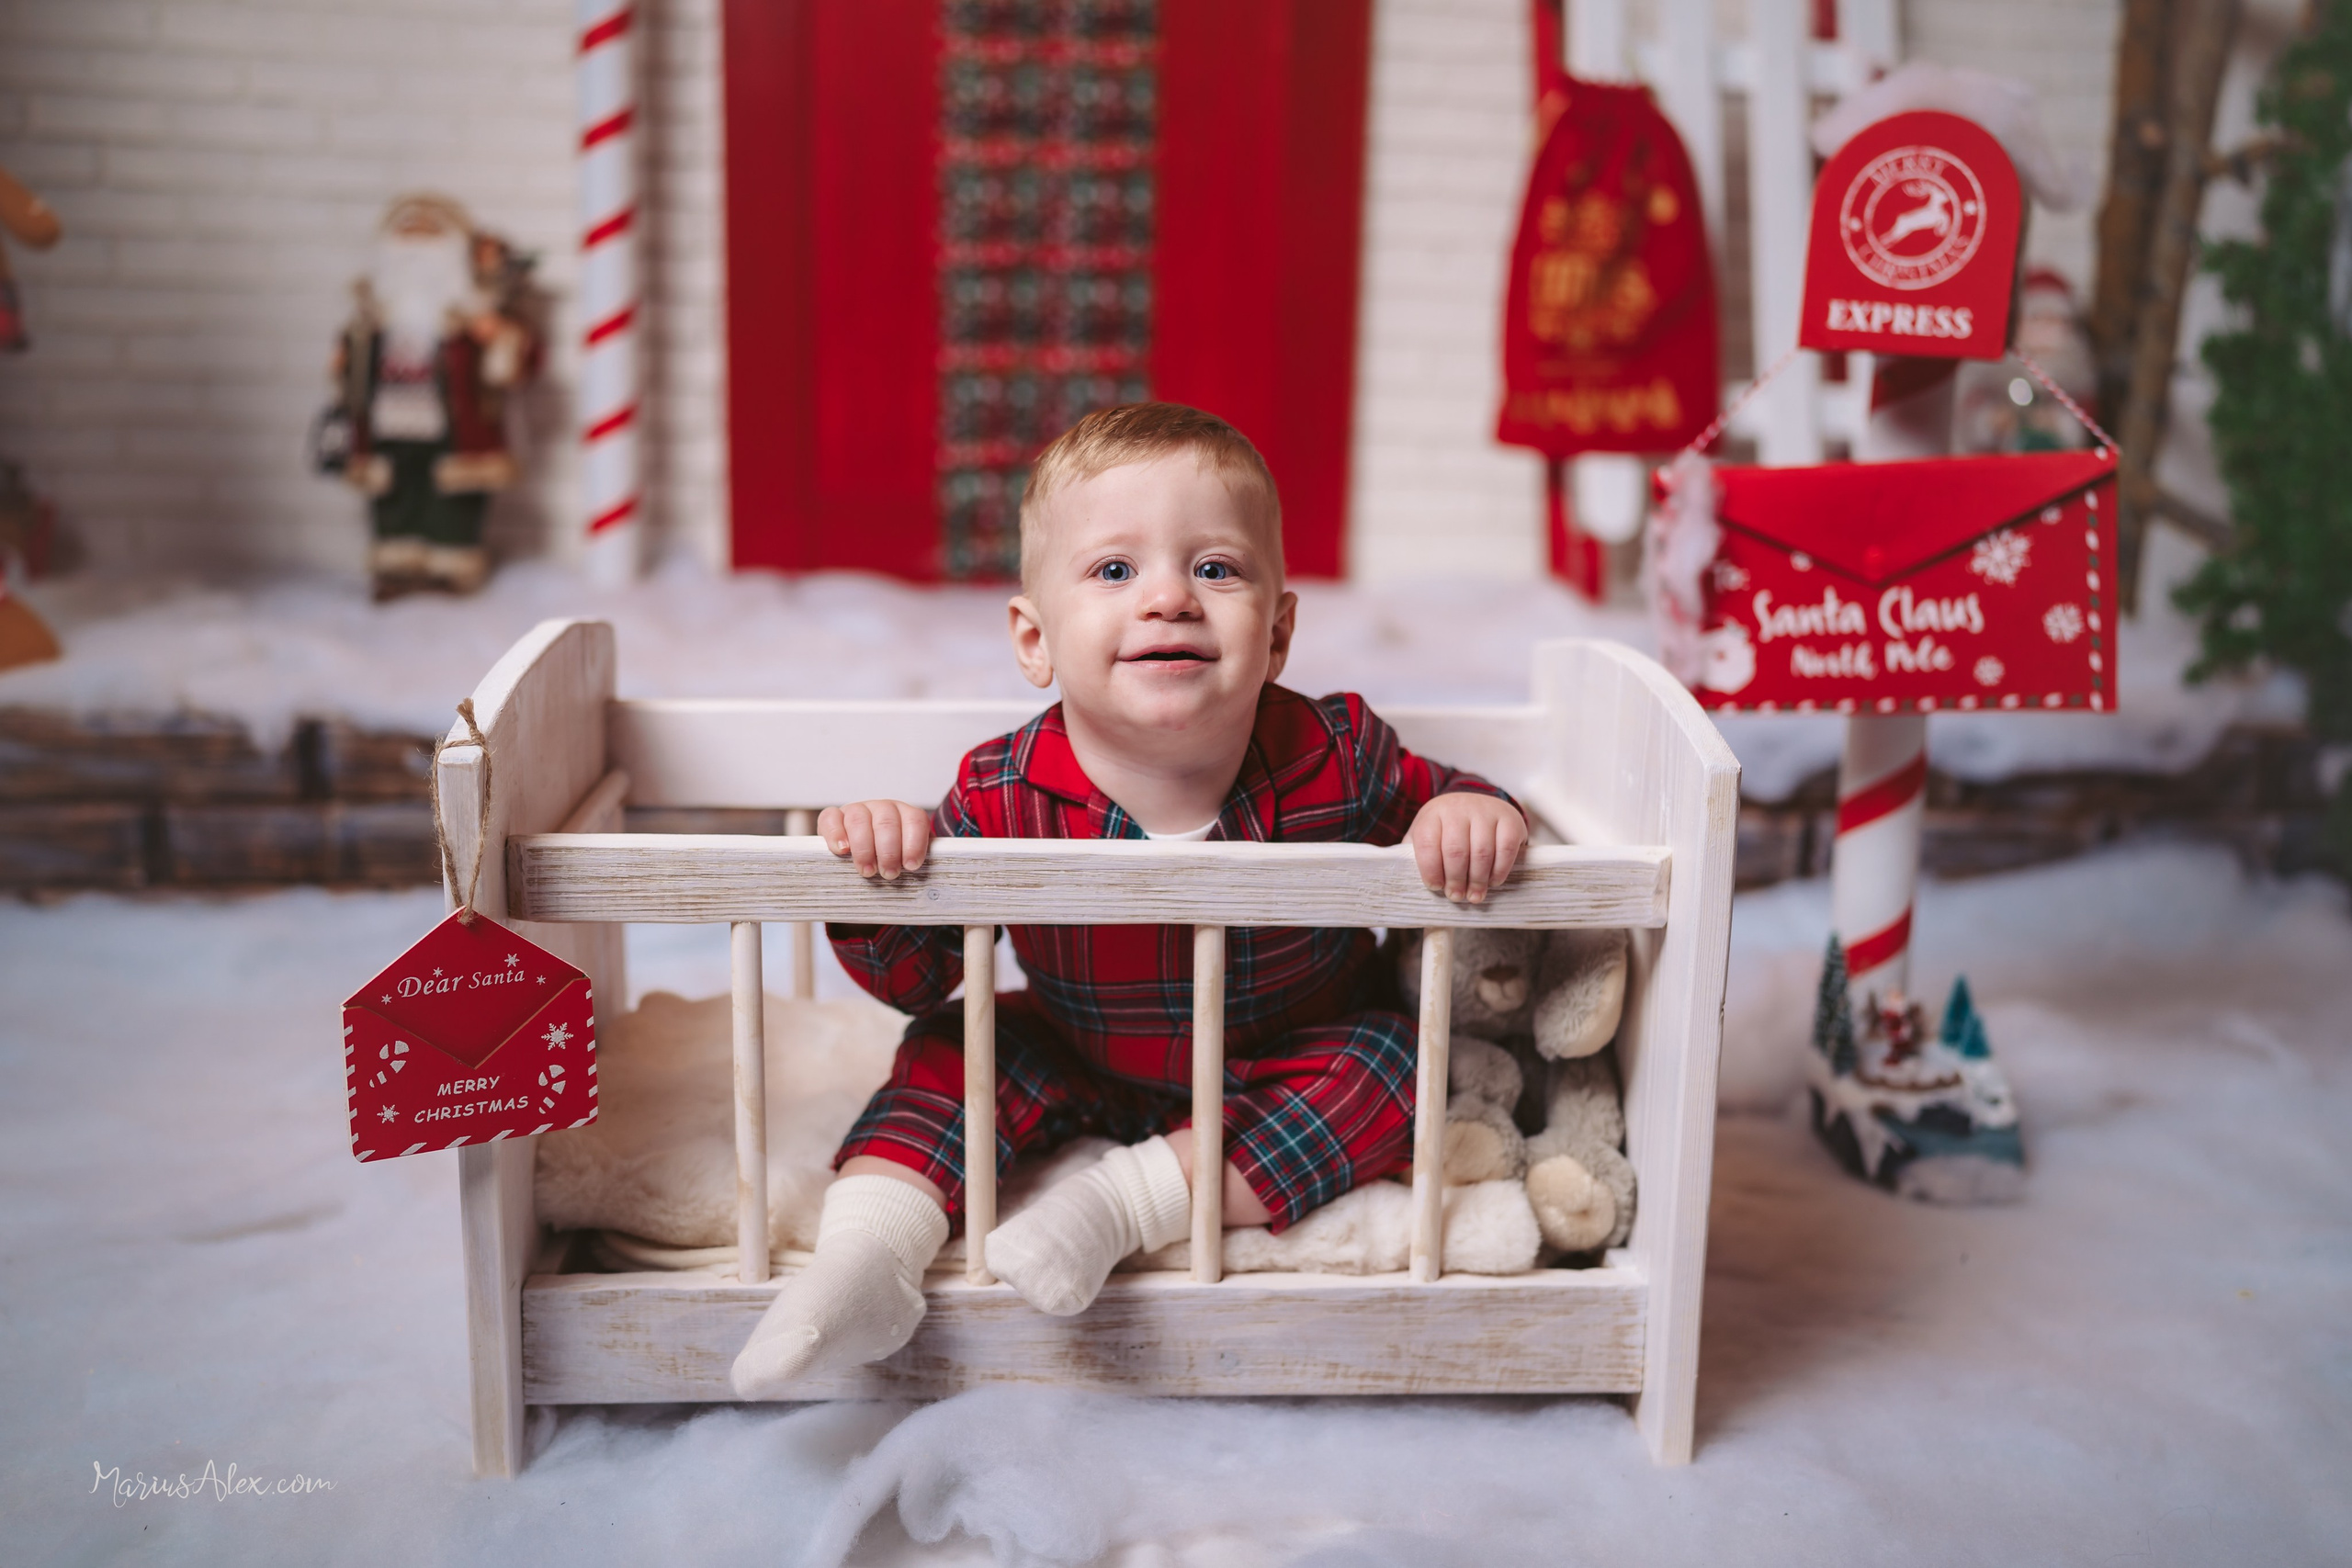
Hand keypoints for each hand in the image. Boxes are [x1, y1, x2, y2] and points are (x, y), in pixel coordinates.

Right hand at [818, 800, 930, 879]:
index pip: (915, 820)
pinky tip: (842, 850)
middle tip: (889, 873)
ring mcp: (857, 809)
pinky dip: (836, 834)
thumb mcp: (906, 858)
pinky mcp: (834, 816)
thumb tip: (929, 881)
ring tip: (868, 871)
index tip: (911, 866)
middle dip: (889, 851)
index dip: (914, 843)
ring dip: (864, 848)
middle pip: (887, 822)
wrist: (865, 853)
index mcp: (905, 814)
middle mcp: (882, 808)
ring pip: (859, 820)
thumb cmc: (890, 859)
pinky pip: (832, 818)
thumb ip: (915, 862)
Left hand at [1409, 792, 1527, 904]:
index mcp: (1433, 813)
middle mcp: (1459, 808)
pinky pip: (1505, 849)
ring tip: (1474, 895)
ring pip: (1481, 852)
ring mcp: (1486, 811)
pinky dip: (1499, 871)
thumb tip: (1404, 882)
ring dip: (1477, 880)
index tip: (1435, 887)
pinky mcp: (1510, 819)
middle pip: (1455, 851)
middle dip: (1455, 880)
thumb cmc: (1448, 829)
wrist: (1479, 804)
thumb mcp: (1428, 834)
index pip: (1427, 843)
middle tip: (1456, 896)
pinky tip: (1493, 882)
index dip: (1430, 870)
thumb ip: (1414, 854)